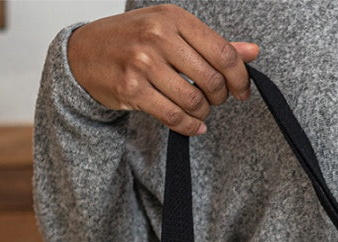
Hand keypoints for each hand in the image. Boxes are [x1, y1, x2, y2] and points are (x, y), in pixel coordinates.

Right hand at [67, 3, 259, 135]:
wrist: (85, 53)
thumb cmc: (133, 41)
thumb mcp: (171, 31)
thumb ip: (211, 44)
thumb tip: (252, 52)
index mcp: (173, 18)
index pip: (223, 53)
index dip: (240, 78)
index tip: (242, 91)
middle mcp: (158, 36)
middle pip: (212, 80)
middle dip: (219, 98)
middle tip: (214, 100)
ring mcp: (143, 62)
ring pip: (194, 101)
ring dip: (203, 113)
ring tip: (198, 111)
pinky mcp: (132, 88)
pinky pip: (174, 116)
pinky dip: (189, 126)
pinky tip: (192, 125)